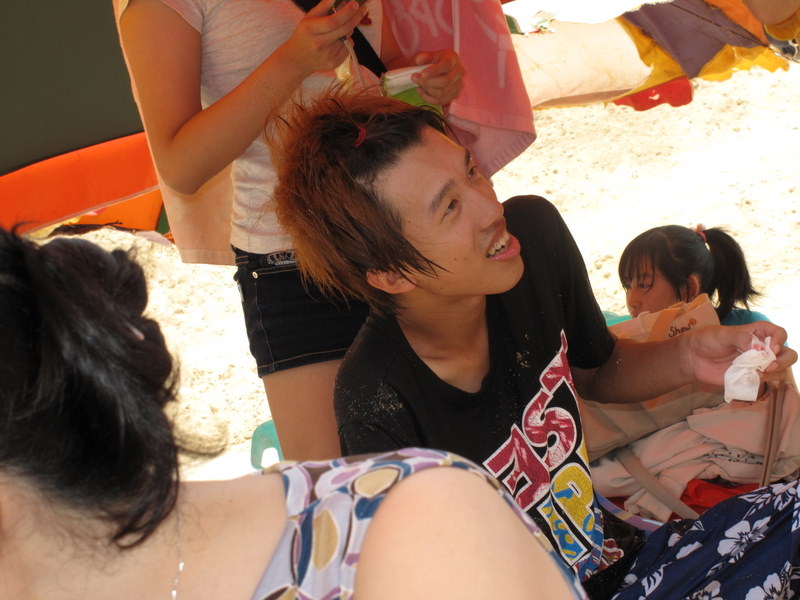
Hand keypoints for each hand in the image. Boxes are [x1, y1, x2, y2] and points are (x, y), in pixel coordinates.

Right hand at [284, 0, 370, 75]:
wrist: (297, 60)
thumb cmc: (304, 35)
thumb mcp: (308, 18)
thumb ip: (323, 7)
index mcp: (311, 29)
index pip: (333, 21)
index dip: (346, 12)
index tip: (356, 4)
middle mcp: (319, 43)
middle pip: (344, 29)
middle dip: (356, 17)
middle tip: (363, 9)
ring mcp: (327, 55)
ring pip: (348, 38)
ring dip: (349, 29)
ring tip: (339, 28)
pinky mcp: (334, 63)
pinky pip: (348, 48)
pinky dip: (347, 41)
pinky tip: (337, 41)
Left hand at [410, 49, 463, 105]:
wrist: (435, 69)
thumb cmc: (430, 61)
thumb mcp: (426, 56)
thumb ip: (423, 57)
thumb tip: (419, 60)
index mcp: (452, 58)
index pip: (446, 65)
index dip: (434, 71)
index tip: (422, 74)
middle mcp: (459, 71)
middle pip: (445, 81)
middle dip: (428, 82)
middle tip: (415, 79)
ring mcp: (458, 84)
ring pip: (442, 93)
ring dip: (427, 90)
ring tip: (418, 84)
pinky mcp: (454, 94)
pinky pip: (441, 101)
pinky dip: (428, 98)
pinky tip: (421, 91)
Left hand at [681, 321, 796, 385]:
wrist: (693, 358)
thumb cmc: (707, 341)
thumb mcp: (722, 334)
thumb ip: (740, 338)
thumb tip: (757, 347)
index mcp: (757, 333)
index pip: (779, 333)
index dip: (780, 340)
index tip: (771, 348)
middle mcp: (762, 348)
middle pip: (788, 354)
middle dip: (784, 360)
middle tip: (769, 366)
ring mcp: (758, 364)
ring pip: (781, 370)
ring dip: (776, 373)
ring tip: (760, 374)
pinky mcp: (751, 377)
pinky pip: (766, 382)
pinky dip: (763, 382)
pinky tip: (752, 380)